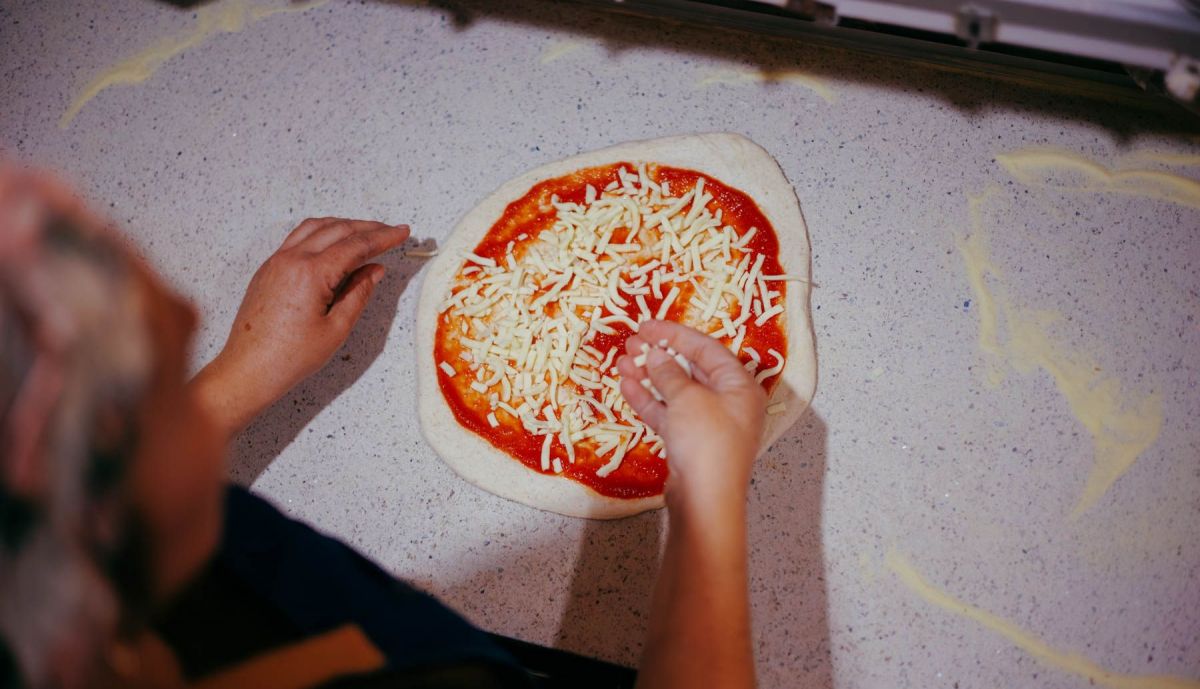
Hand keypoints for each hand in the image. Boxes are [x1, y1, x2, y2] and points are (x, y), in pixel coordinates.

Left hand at [191, 217, 408, 437]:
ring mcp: (276, 261)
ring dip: (344, 226)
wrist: (248, 369)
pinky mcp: (269, 269)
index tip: (402, 232)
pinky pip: (298, 238)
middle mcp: (291, 259)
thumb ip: (358, 293)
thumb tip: (374, 269)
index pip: (356, 246)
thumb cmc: (290, 357)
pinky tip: (334, 244)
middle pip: (337, 229)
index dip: (383, 237)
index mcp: (311, 273)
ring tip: (365, 234)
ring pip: (316, 227)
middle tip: (390, 231)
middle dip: (368, 228)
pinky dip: (322, 233)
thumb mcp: (336, 329)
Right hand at [617, 320, 765, 510]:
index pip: (707, 349)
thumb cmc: (706, 443)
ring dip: (649, 376)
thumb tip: (655, 355)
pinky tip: (626, 386)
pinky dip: (649, 400)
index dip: (675, 334)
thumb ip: (669, 373)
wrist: (704, 501)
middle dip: (659, 355)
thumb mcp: (688, 399)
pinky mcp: (689, 442)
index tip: (647, 325)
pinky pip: (668, 413)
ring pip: (675, 391)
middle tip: (631, 342)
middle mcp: (728, 402)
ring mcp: (708, 424)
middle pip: (691, 369)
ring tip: (621, 361)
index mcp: (740, 386)